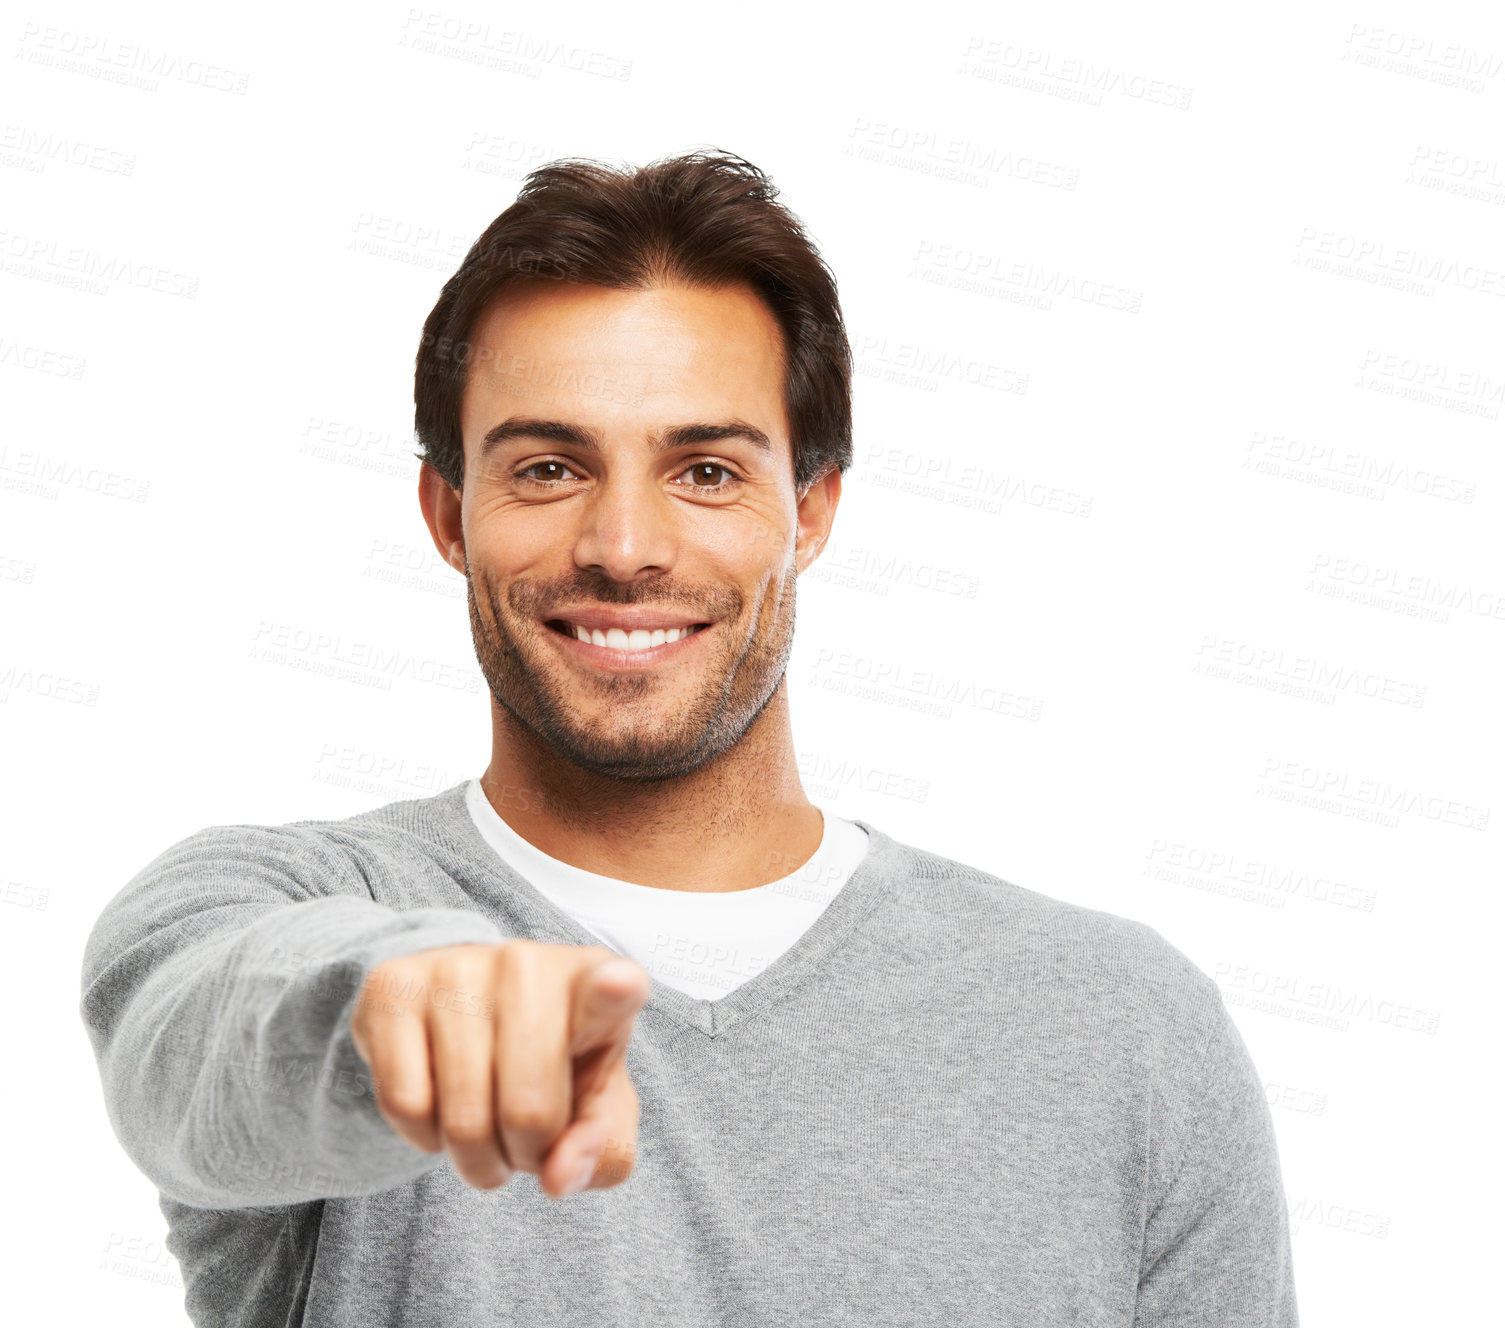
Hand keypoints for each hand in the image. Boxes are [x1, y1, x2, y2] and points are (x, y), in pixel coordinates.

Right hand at [349, 940, 648, 1196]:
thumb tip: (557, 1177)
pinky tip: (439, 1102)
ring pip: (462, 1119)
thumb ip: (601, 1150)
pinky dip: (423, 1136)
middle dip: (526, 1156)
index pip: (612, 988)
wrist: (463, 1004)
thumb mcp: (595, 1105)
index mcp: (594, 984)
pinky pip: (405, 1105)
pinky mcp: (394, 986)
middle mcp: (529, 963)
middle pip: (529, 1111)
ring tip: (485, 1127)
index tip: (621, 985)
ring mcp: (457, 967)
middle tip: (524, 1138)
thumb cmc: (549, 1061)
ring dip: (475, 1157)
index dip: (616, 991)